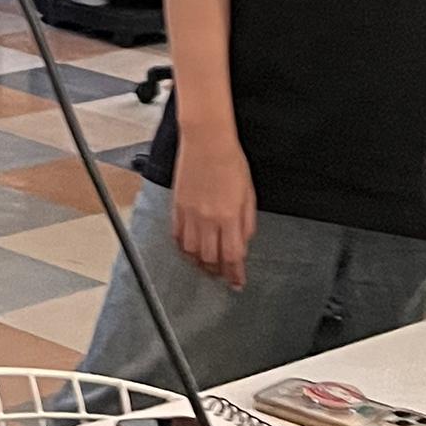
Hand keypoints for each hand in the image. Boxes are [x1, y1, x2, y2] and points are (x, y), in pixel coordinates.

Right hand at [171, 135, 257, 289]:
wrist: (207, 142)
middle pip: (210, 258)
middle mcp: (208, 219)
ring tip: (205, 267)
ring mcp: (189, 213)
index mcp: (230, 217)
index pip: (233, 255)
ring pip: (191, 251)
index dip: (235, 274)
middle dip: (217, 272)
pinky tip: (189, 250)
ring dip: (199, 263)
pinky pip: (177, 235)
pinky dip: (183, 248)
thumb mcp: (249, 194)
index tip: (237, 283)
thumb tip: (243, 242)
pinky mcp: (176, 206)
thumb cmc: (231, 162)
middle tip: (222, 277)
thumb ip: (247, 223)